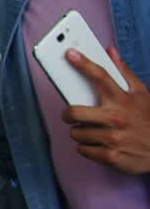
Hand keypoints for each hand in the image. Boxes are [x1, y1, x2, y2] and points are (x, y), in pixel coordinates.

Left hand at [62, 46, 149, 173]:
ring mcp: (113, 139)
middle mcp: (117, 118)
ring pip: (76, 133)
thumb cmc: (148, 120)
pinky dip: (87, 148)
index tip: (70, 54)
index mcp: (123, 99)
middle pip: (74, 112)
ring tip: (93, 131)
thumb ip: (123, 72)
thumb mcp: (142, 94)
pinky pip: (82, 149)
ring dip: (80, 132)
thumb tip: (110, 51)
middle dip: (68, 114)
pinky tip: (98, 144)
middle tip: (71, 114)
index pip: (100, 76)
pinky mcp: (111, 156)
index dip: (83, 63)